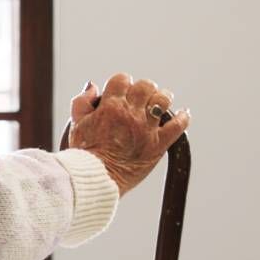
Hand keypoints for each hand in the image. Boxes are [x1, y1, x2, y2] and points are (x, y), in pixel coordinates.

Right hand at [67, 74, 190, 194]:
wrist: (96, 180)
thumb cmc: (84, 155)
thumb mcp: (76, 124)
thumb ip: (82, 102)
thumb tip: (94, 86)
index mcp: (110, 106)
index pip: (122, 79)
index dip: (122, 83)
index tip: (121, 92)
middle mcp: (131, 114)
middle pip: (145, 86)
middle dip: (143, 89)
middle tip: (141, 98)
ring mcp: (146, 128)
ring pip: (163, 99)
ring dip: (163, 97)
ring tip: (160, 102)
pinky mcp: (158, 144)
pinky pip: (178, 125)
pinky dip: (183, 118)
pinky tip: (183, 114)